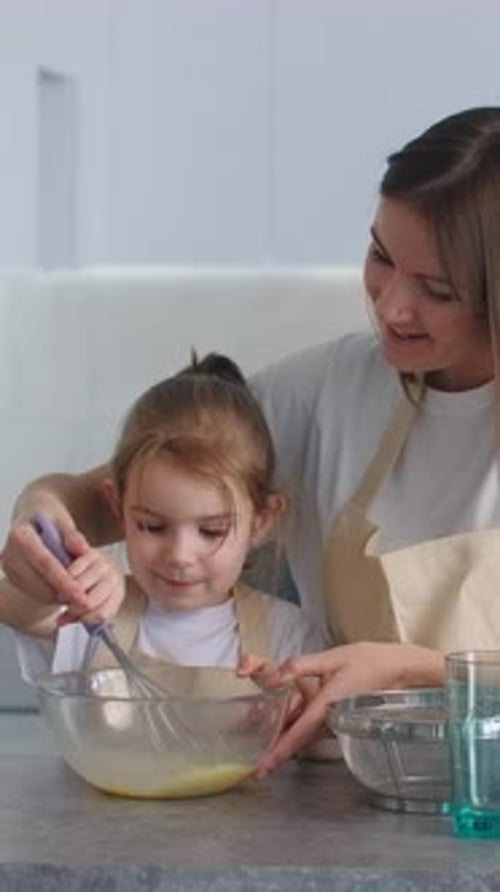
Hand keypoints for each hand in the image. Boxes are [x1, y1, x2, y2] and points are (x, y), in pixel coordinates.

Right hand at [2, 498, 89, 608]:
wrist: (33, 513)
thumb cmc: (51, 516)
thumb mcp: (63, 520)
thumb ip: (73, 535)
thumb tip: (83, 550)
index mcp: (20, 534)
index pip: (44, 562)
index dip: (63, 580)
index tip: (81, 594)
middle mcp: (9, 551)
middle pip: (38, 580)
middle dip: (62, 594)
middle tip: (85, 603)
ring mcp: (8, 566)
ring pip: (35, 590)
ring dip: (57, 597)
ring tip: (79, 597)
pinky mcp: (11, 576)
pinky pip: (33, 592)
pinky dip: (50, 596)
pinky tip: (66, 592)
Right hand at [57, 549, 124, 626]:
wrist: (103, 563)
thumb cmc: (98, 587)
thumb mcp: (95, 603)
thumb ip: (79, 615)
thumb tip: (60, 621)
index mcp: (117, 595)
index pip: (102, 614)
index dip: (84, 618)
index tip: (74, 618)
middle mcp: (113, 579)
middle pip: (89, 602)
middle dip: (74, 607)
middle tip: (66, 606)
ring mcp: (103, 566)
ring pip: (80, 587)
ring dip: (67, 593)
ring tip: (63, 594)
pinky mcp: (91, 553)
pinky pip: (73, 572)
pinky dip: (65, 579)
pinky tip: (64, 581)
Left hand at [256, 642, 444, 774]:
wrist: (399, 669)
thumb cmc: (370, 661)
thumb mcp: (332, 658)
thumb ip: (301, 666)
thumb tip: (276, 674)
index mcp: (326, 705)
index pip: (298, 734)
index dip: (278, 753)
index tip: (263, 769)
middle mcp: (330, 718)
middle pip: (298, 740)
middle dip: (277, 751)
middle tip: (257, 764)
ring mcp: (335, 721)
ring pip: (305, 735)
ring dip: (286, 740)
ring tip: (265, 742)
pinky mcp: (339, 718)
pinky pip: (315, 727)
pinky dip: (298, 728)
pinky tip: (286, 722)